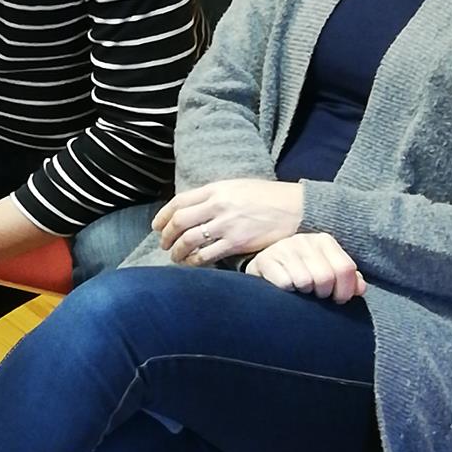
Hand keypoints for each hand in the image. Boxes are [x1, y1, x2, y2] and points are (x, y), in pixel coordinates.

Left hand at [153, 179, 302, 264]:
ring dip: (177, 251)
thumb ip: (214, 196)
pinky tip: (191, 264)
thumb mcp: (237, 187)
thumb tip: (192, 208)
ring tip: (175, 257)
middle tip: (164, 244)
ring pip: (190, 240)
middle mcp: (218, 205)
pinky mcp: (237, 242)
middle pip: (180, 221)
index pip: (179, 202)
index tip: (157, 226)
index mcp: (216, 189)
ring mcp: (227, 224)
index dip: (163, 216)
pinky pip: (207, 255)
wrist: (295, 208)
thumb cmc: (267, 197)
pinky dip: (195, 261)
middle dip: (166, 235)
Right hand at [245, 232, 365, 303]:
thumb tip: (360, 289)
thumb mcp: (328, 271)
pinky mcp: (265, 260)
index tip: (337, 300)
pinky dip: (287, 292)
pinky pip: (284, 283)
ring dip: (304, 294)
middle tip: (317, 296)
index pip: (345, 268)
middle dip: (323, 294)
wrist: (267, 267)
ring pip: (304, 281)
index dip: (345, 290)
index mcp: (324, 241)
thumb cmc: (303, 272)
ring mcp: (283, 248)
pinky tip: (286, 289)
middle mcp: (304, 240)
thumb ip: (348, 279)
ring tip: (302, 291)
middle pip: (325, 277)